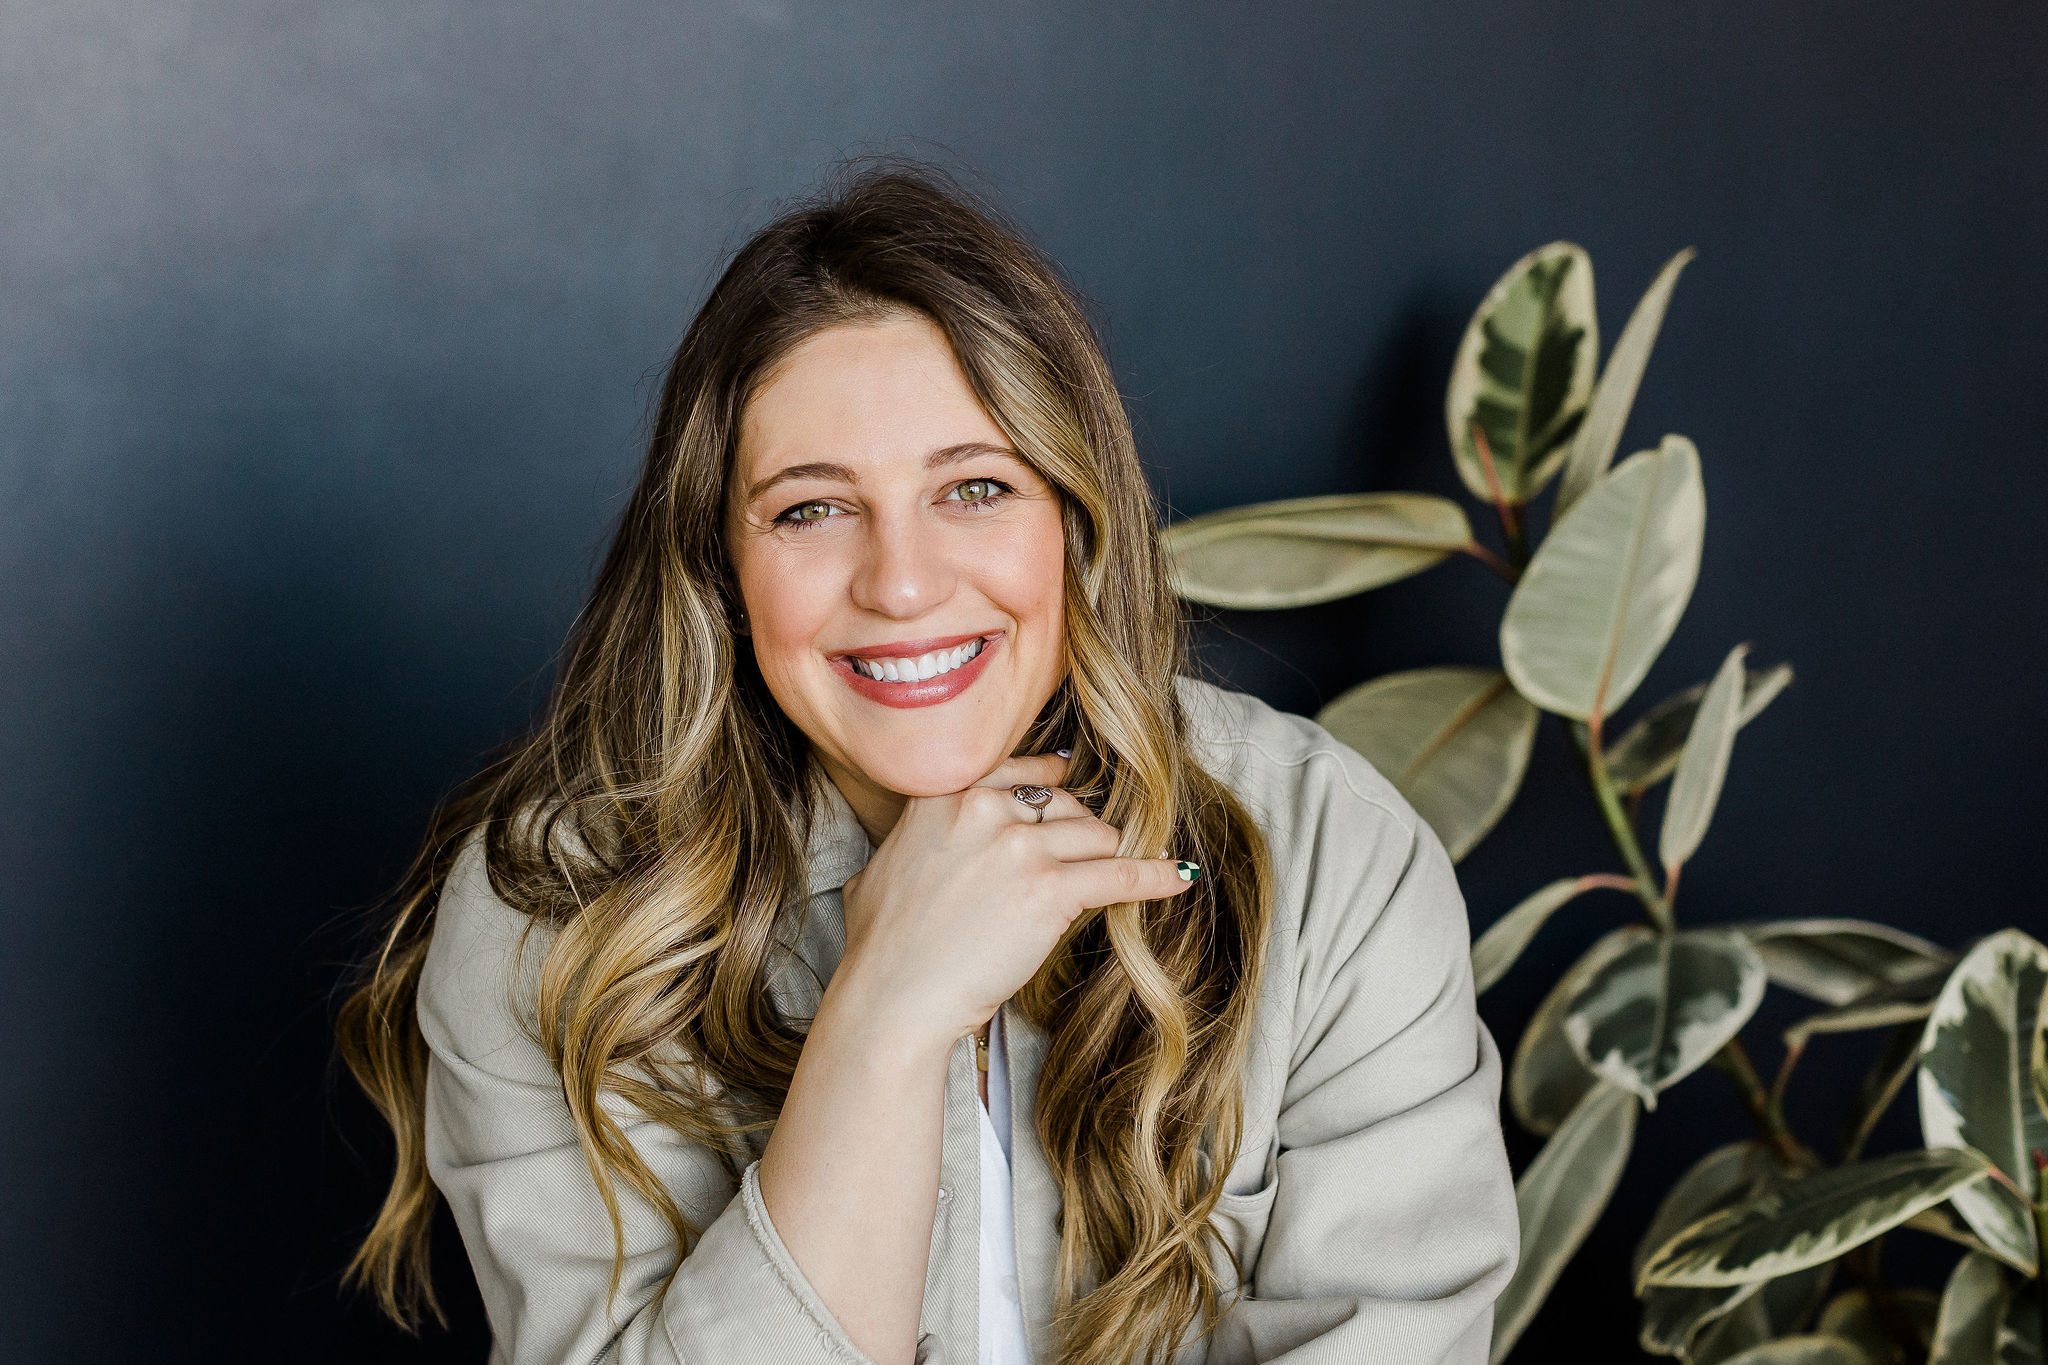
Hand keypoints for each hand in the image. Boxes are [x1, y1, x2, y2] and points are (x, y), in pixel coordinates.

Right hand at [831, 752, 1195, 1045]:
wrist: (893, 994)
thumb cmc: (882, 943)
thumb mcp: (883, 865)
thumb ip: (920, 835)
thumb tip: (929, 840)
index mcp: (946, 795)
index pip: (1019, 768)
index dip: (1050, 783)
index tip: (1068, 787)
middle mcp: (986, 809)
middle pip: (1065, 803)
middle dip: (1077, 833)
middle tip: (1080, 861)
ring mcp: (1022, 846)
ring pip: (1097, 834)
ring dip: (1106, 858)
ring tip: (1117, 875)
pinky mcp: (1053, 889)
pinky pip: (1124, 872)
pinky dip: (1156, 876)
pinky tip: (1179, 876)